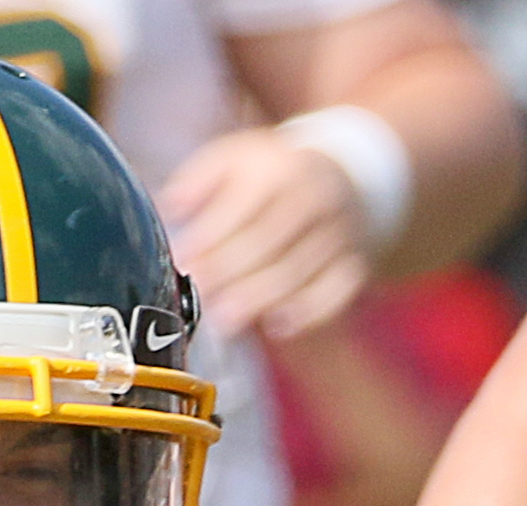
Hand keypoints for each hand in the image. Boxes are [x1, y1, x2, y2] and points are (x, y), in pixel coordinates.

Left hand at [162, 124, 374, 337]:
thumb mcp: (237, 159)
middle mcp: (316, 199)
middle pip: (270, 243)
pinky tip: (277, 326)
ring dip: (260, 300)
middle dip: (232, 274)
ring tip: (227, 320)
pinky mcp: (356, 265)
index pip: (243, 208)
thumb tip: (170, 206)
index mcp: (280, 169)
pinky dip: (307, 313)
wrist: (350, 184)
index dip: (212, 236)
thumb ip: (200, 179)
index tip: (184, 259)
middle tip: (202, 298)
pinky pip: (334, 294)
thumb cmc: (276, 177)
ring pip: (299, 273)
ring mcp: (340, 235)